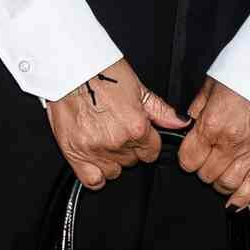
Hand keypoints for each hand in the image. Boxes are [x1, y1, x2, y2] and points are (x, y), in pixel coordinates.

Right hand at [45, 58, 189, 190]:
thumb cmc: (102, 73)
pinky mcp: (75, 153)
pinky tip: (95, 162)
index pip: (152, 152)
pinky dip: (95, 175)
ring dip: (111, 160)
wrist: (70, 69)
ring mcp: (96, 150)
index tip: (137, 135)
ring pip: (114, 171)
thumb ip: (160, 111)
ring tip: (103, 141)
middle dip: (128, 149)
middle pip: (132, 161)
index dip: (146, 144)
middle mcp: (118, 142)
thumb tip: (180, 122)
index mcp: (136, 126)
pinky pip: (92, 180)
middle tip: (116, 131)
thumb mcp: (138, 88)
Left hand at [177, 77, 249, 210]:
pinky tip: (235, 202)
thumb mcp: (211, 86)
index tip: (190, 153)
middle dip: (202, 169)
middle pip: (206, 174)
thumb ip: (198, 110)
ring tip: (219, 174)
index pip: (189, 160)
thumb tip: (189, 124)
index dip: (187, 158)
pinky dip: (243, 197)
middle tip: (206, 159)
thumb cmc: (245, 71)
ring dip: (219, 183)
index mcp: (212, 124)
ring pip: (227, 184)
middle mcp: (231, 141)